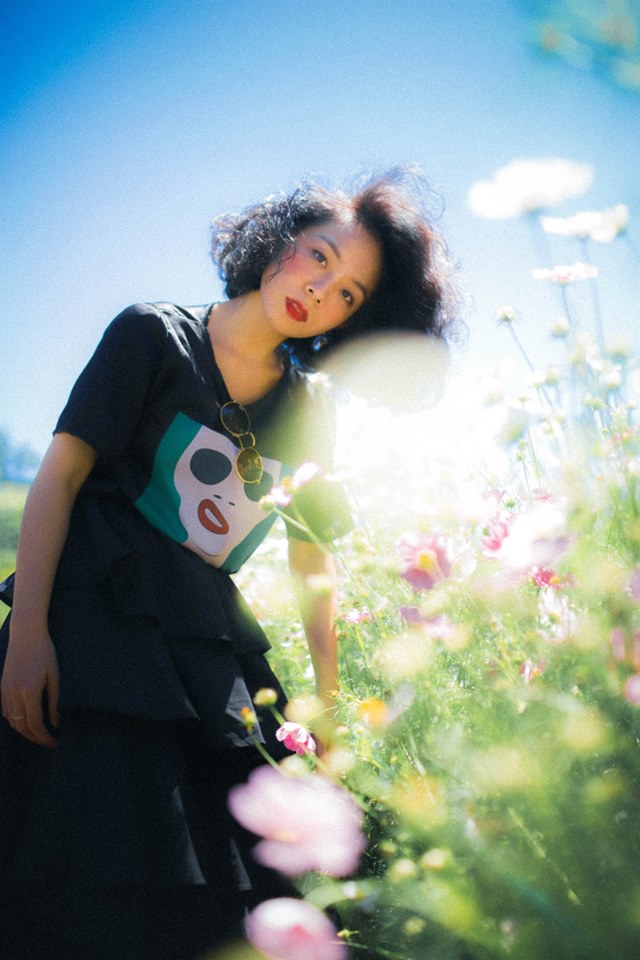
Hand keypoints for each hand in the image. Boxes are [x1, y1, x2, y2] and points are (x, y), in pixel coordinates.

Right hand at [1, 629, 59, 747]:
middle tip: (48, 742)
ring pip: (12, 721)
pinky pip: (5, 711)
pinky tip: (25, 721)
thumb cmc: (44, 652)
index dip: (45, 737)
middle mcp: (14, 693)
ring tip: (38, 734)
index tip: (54, 743)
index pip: (36, 724)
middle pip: (22, 726)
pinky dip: (14, 720)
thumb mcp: (54, 676)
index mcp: (30, 691)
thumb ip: (54, 701)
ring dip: (24, 731)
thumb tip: (55, 722)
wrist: (26, 634)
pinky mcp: (2, 687)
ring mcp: (5, 690)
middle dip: (35, 738)